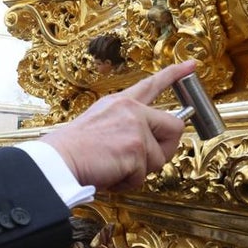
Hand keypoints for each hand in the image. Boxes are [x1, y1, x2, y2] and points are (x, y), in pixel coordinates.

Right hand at [42, 60, 197, 189]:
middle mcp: (131, 110)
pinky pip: (143, 176)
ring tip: (114, 167)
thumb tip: (145, 146)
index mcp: (120, 103)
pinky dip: (127, 182)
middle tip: (143, 160)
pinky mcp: (136, 149)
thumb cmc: (72, 150)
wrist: (57, 160)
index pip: (152, 84)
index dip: (174, 74)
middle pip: (174, 127)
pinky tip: (110, 174)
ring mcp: (135, 128)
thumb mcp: (100, 125)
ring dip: (139, 171)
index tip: (191, 65)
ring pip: (159, 158)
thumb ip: (126, 128)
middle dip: (164, 149)